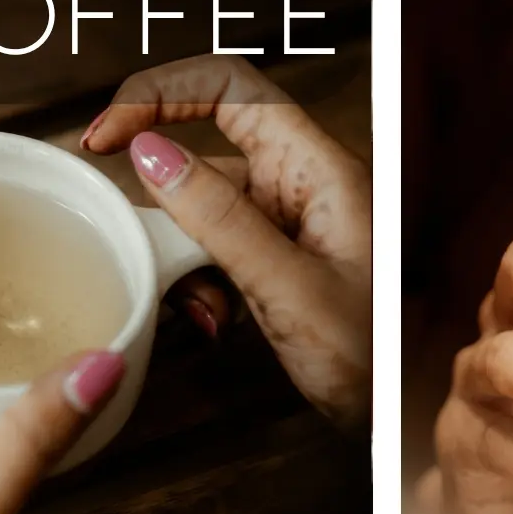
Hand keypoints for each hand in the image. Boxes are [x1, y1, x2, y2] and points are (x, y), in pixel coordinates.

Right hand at [82, 54, 370, 429]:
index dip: (159, 91)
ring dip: (180, 254)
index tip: (106, 135)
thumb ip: (218, 217)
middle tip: (117, 225)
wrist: (407, 427)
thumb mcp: (289, 289)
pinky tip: (214, 323)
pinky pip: (216, 249)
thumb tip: (148, 151)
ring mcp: (289, 224)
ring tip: (198, 309)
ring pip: (203, 208)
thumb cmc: (376, 360)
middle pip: (205, 147)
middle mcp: (302, 184)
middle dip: (161, 193)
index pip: (228, 86)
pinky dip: (199, 282)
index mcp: (318, 168)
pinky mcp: (278, 263)